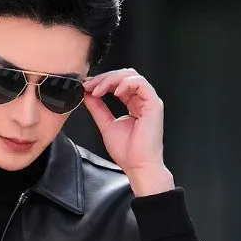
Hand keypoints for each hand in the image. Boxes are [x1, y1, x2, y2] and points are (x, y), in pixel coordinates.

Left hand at [83, 68, 174, 195]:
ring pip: (131, 76)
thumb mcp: (106, 125)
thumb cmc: (127, 151)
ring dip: (111, 79)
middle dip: (104, 78)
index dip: (101, 81)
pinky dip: (125, 84)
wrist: (137, 165)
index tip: (86, 86)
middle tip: (89, 85)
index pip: (118, 84)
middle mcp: (142, 100)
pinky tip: (114, 92)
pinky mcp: (154, 104)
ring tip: (98, 90)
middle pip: (124, 76)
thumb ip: (98, 109)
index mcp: (133, 104)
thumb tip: (88, 95)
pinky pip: (140, 83)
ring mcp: (149, 101)